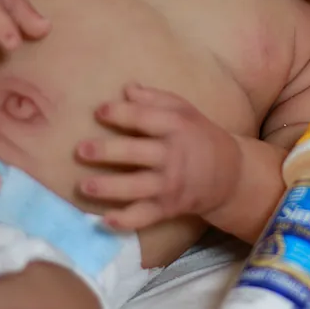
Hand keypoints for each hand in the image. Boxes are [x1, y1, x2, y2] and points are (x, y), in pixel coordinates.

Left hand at [76, 84, 241, 230]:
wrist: (228, 174)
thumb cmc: (198, 135)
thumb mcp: (183, 110)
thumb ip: (154, 98)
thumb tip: (126, 88)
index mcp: (175, 127)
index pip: (144, 118)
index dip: (120, 113)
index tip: (99, 111)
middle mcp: (172, 156)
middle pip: (135, 153)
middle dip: (107, 152)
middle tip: (81, 150)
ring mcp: (170, 185)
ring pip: (136, 187)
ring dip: (109, 188)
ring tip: (84, 186)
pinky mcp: (168, 208)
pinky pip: (144, 217)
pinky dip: (126, 221)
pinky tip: (104, 221)